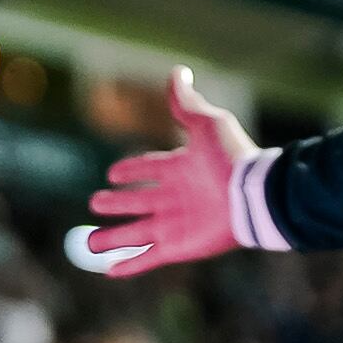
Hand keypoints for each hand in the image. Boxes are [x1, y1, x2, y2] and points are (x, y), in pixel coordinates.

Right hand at [84, 66, 259, 274]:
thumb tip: (177, 72)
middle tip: (93, 204)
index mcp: (181, 168)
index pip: (149, 167)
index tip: (111, 174)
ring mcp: (176, 224)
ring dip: (113, 238)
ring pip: (136, 233)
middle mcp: (176, 197)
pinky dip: (130, 265)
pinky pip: (149, 258)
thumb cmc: (232, 158)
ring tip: (88, 243)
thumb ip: (186, 103)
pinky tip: (109, 271)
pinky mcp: (179, 247)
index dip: (131, 169)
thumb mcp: (206, 123)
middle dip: (116, 204)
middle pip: (138, 201)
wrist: (253, 195)